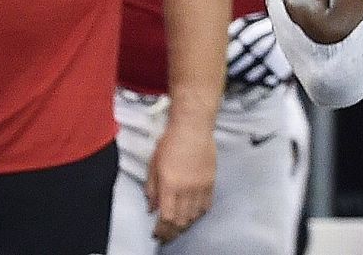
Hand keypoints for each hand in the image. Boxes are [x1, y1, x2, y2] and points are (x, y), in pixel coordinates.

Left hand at [146, 118, 215, 243]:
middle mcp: (186, 189)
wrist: (193, 128)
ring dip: (185, 224)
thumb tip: (151, 207)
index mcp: (170, 184)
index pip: (167, 216)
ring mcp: (201, 187)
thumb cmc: (170, 142)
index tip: (157, 233)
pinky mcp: (211, 183)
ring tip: (178, 227)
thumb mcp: (154, 164)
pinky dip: (198, 214)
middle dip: (172, 231)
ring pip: (194, 216)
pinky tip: (192, 215)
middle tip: (166, 235)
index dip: (162, 229)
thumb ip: (152, 187)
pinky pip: (206, 206)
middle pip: (181, 220)